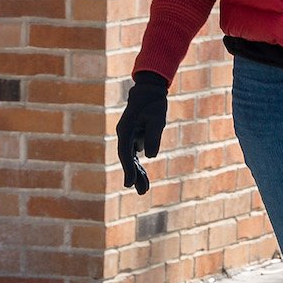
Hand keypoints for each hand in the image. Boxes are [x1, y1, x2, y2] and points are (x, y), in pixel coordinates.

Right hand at [116, 72, 169, 193]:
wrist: (149, 90)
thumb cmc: (153, 103)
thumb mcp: (157, 119)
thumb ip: (153, 137)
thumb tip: (149, 156)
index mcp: (125, 129)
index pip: (125, 153)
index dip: (128, 169)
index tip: (130, 183)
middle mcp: (124, 134)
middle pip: (127, 159)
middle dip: (134, 176)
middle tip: (142, 192)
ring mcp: (128, 136)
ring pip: (131, 158)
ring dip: (137, 173)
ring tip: (144, 190)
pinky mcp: (134, 137)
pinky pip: (136, 154)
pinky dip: (140, 165)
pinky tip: (144, 178)